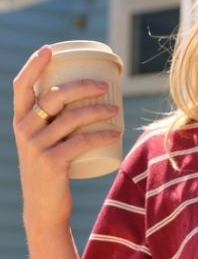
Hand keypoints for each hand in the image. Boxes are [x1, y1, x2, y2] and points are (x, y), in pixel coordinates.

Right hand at [13, 46, 121, 229]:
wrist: (43, 208)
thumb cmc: (50, 172)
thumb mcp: (43, 144)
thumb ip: (52, 124)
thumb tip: (82, 101)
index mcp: (19, 120)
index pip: (21, 86)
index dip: (34, 65)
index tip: (50, 50)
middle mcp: (24, 130)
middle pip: (53, 97)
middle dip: (81, 86)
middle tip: (104, 85)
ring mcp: (36, 147)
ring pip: (70, 119)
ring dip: (98, 111)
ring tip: (116, 110)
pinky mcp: (51, 163)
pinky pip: (80, 142)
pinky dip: (101, 135)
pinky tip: (115, 133)